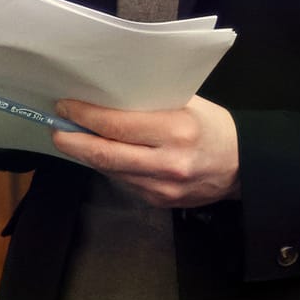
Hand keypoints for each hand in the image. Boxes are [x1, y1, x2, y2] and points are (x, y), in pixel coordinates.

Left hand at [52, 95, 239, 207]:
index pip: (115, 125)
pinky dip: (108, 166)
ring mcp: (162, 187)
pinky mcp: (159, 201)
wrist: (244, 166)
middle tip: (56, 129)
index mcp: (175, 130)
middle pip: (104, 155)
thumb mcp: (187, 104)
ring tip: (74, 138)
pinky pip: (123, 182)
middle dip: (71, 142)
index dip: (83, 116)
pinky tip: (102, 154)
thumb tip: (105, 97)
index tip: (64, 107)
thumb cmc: (213, 127)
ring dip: (86, 155)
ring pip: (110, 170)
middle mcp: (167, 162)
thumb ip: (149, 102)